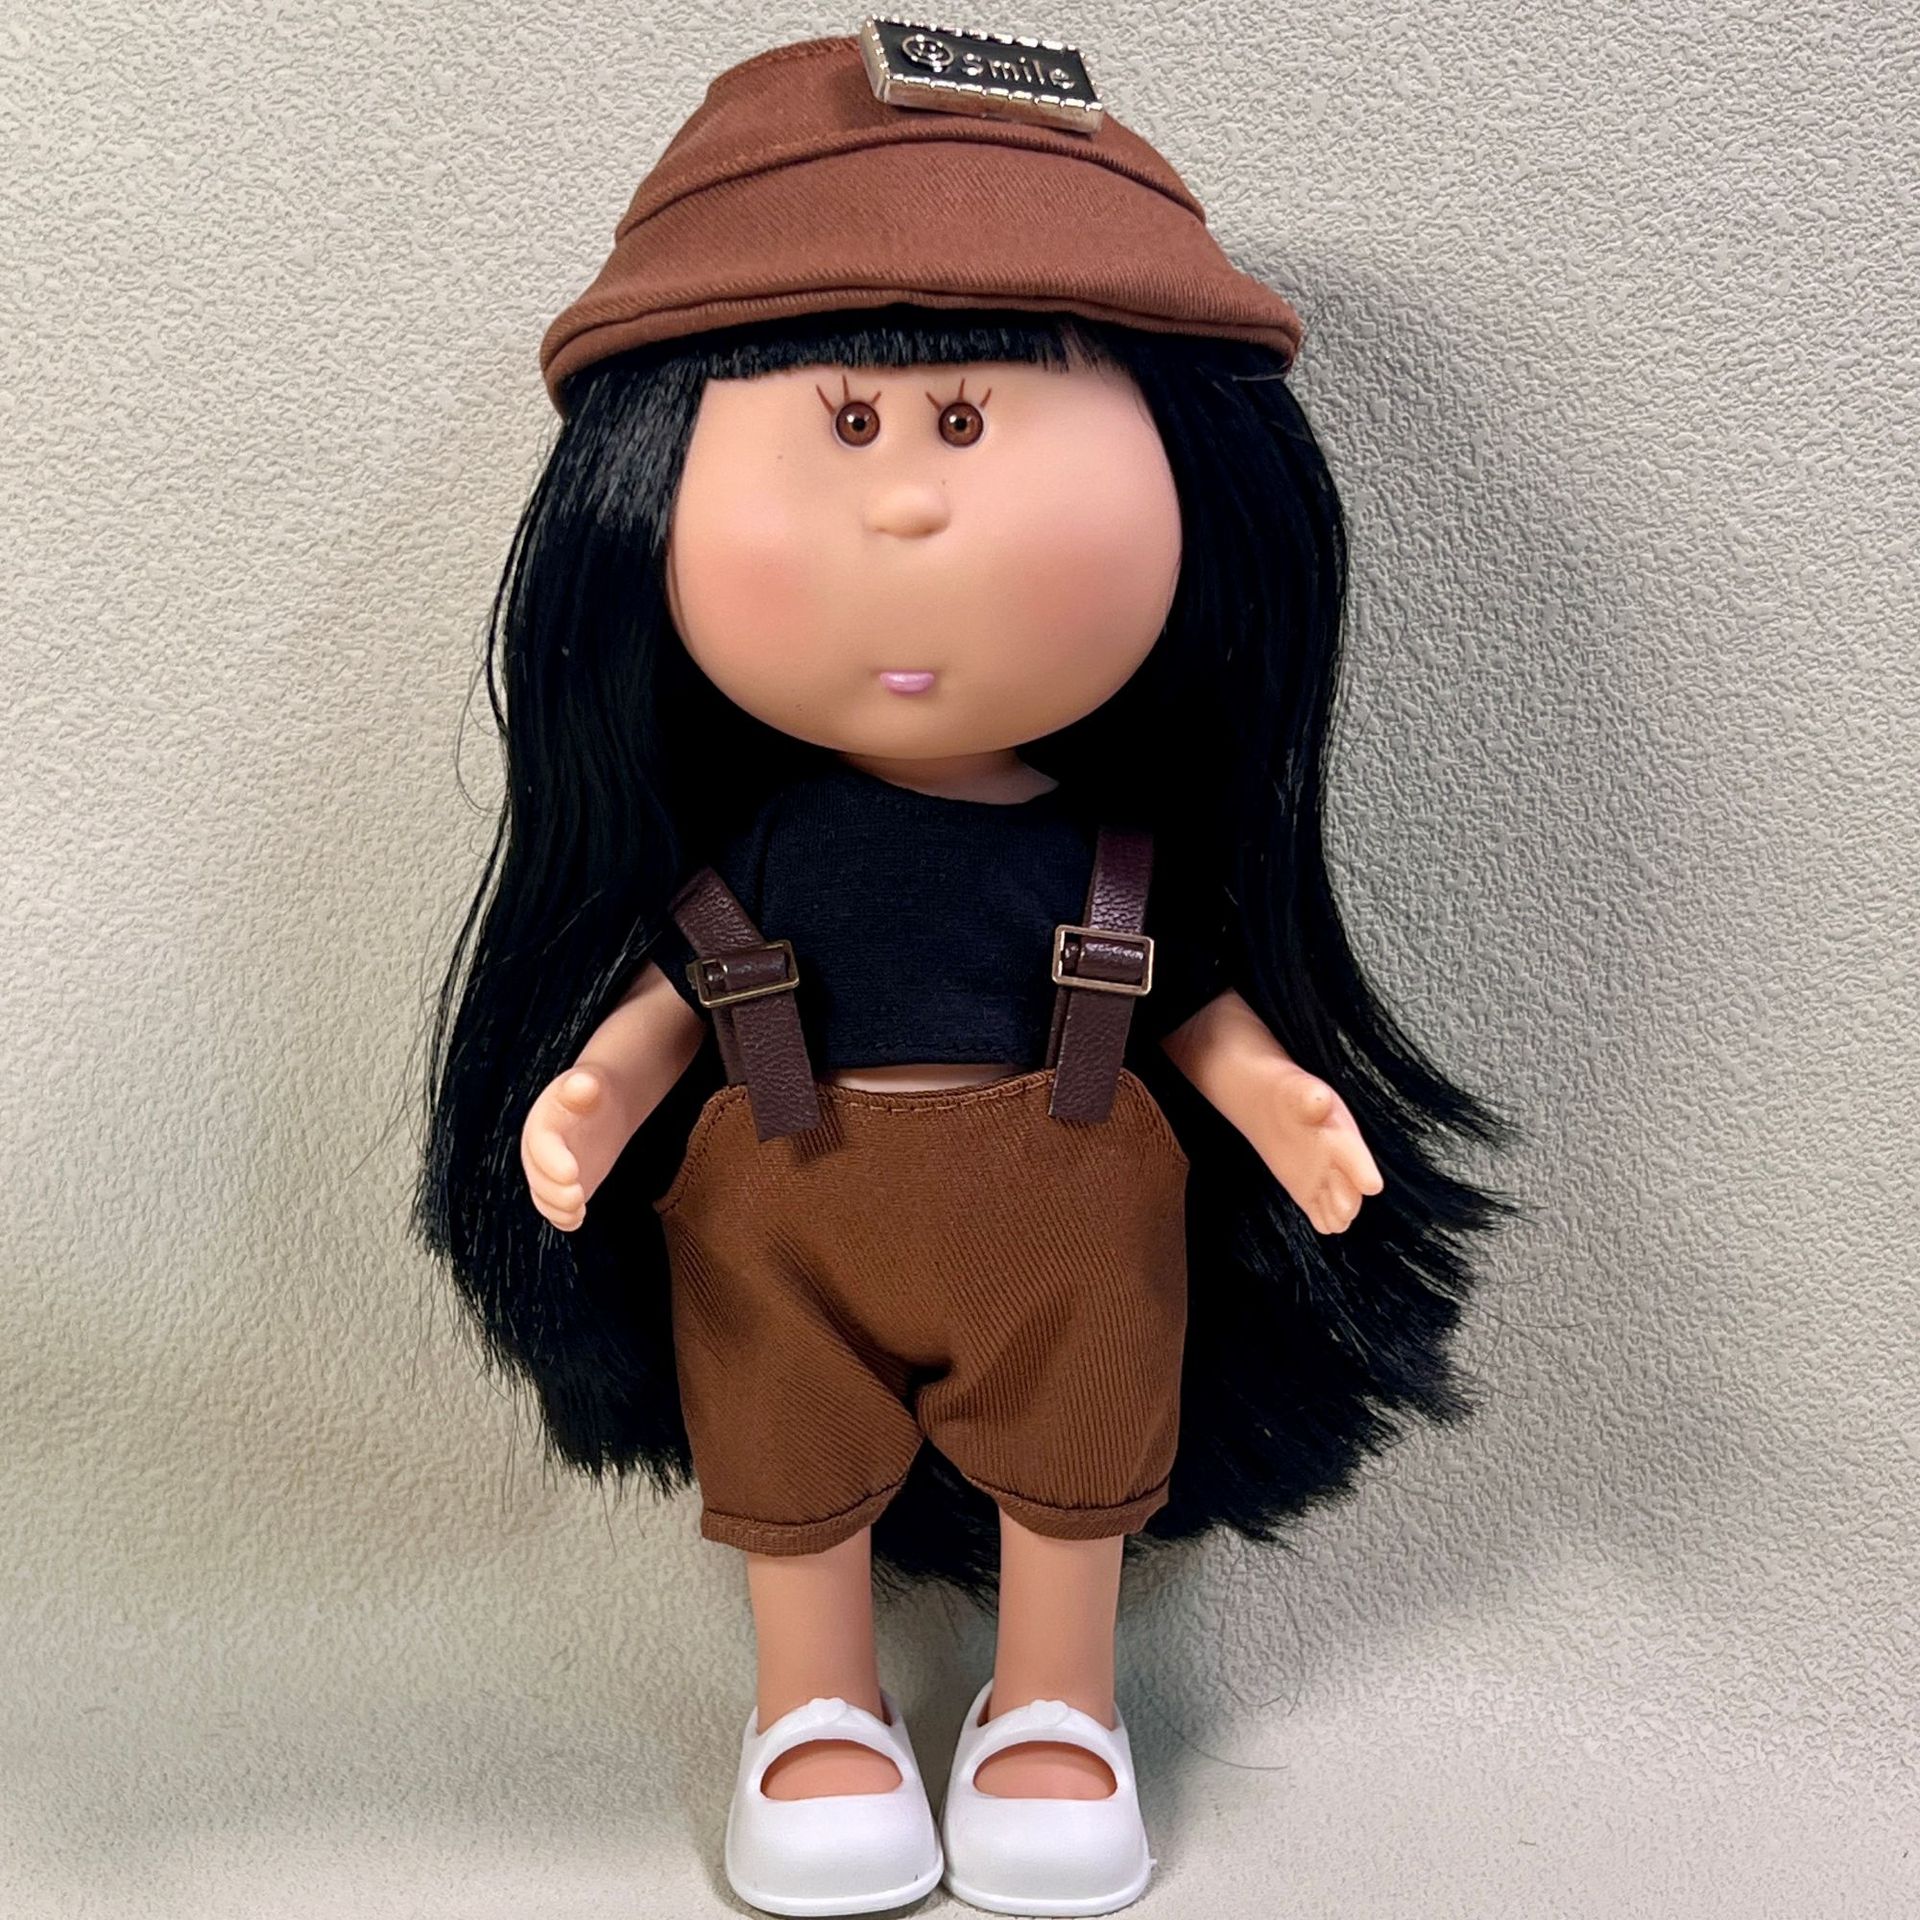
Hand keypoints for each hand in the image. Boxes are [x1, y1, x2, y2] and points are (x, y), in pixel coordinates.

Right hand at [520, 1065, 630, 1231]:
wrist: (598, 1105)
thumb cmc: (592, 1092)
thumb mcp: (589, 1083)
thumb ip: (584, 1086)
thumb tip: (584, 1083)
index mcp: (541, 1124)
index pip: (541, 1145)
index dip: (553, 1161)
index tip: (572, 1173)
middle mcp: (537, 1151)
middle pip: (538, 1175)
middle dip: (554, 1190)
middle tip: (577, 1197)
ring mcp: (547, 1171)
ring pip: (544, 1196)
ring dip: (557, 1208)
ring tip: (578, 1211)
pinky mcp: (559, 1187)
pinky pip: (555, 1208)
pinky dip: (564, 1218)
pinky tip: (578, 1219)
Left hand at [1249, 1063, 1383, 1233]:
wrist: (1274, 1108)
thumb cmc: (1293, 1097)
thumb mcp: (1299, 1092)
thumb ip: (1310, 1097)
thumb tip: (1318, 1098)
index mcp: (1344, 1138)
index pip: (1358, 1159)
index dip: (1364, 1171)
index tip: (1371, 1185)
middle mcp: (1341, 1164)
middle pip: (1352, 1191)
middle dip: (1348, 1200)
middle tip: (1340, 1205)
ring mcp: (1327, 1181)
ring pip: (1341, 1209)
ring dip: (1337, 1215)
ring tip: (1330, 1216)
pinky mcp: (1310, 1194)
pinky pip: (1323, 1217)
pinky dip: (1324, 1221)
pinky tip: (1321, 1219)